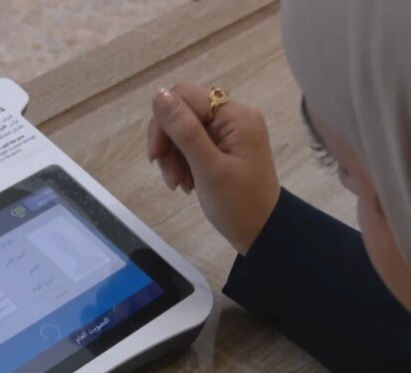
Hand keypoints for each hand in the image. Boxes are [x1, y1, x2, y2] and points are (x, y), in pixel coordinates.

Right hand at [147, 83, 280, 255]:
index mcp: (236, 116)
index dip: (163, 122)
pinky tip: (185, 183)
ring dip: (173, 156)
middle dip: (168, 143)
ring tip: (179, 184)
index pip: (184, 96)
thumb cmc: (238, 203)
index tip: (156, 155)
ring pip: (183, 129)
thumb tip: (158, 95)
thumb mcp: (209, 168)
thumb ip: (184, 131)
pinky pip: (192, 143)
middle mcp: (233, 116)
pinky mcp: (223, 145)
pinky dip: (182, 162)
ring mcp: (229, 131)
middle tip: (169, 175)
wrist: (261, 232)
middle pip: (182, 113)